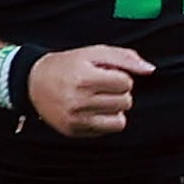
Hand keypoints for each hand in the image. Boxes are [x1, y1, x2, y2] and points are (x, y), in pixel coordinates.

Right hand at [29, 46, 152, 138]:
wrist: (33, 82)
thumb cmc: (68, 65)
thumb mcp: (94, 52)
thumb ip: (125, 58)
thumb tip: (151, 70)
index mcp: (84, 78)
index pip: (126, 83)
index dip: (120, 77)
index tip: (106, 74)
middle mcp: (78, 101)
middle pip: (125, 101)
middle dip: (119, 92)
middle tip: (101, 86)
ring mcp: (75, 119)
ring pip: (120, 119)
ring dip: (115, 107)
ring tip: (99, 98)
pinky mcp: (73, 131)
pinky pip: (107, 130)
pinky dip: (106, 120)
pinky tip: (93, 110)